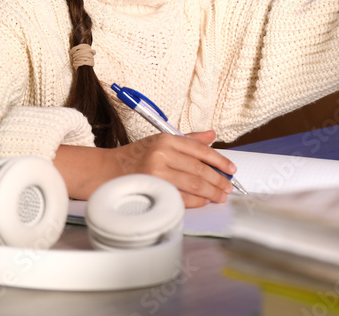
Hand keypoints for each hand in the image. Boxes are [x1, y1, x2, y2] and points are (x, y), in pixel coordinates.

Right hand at [108, 130, 235, 207]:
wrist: (107, 171)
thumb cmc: (136, 156)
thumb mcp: (160, 141)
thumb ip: (188, 140)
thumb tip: (211, 135)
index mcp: (166, 139)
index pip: (201, 150)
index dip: (220, 161)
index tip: (231, 170)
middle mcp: (162, 154)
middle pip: (199, 170)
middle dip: (218, 181)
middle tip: (229, 188)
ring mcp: (156, 173)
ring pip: (193, 185)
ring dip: (211, 193)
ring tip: (220, 197)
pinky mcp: (153, 190)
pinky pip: (181, 197)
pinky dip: (196, 201)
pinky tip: (204, 202)